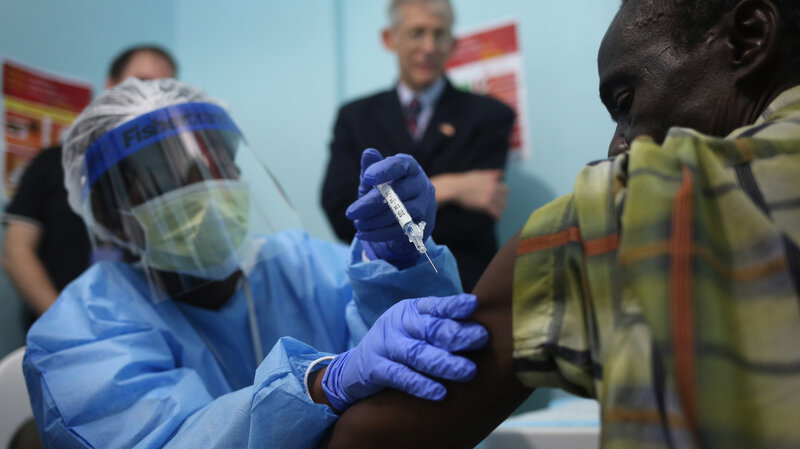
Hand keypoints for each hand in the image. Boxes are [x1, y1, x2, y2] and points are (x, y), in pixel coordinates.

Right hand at [321, 294, 487, 411]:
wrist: (352, 368)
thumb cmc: (397, 346)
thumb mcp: (415, 329)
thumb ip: (441, 325)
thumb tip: (482, 327)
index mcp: (411, 310)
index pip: (435, 306)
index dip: (454, 305)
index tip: (473, 305)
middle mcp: (398, 324)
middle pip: (429, 328)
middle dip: (456, 334)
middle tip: (481, 339)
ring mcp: (385, 345)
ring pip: (417, 354)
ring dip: (444, 363)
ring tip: (468, 371)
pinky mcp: (375, 369)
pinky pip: (400, 377)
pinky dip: (421, 385)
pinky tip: (440, 393)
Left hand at [346, 148, 435, 264]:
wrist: (401, 220)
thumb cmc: (387, 193)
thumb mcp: (376, 179)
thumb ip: (371, 167)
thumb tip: (368, 153)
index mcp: (410, 168)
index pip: (401, 165)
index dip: (385, 170)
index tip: (367, 177)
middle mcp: (422, 185)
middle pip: (398, 193)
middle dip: (370, 204)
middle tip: (351, 212)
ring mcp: (425, 206)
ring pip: (400, 214)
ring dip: (374, 221)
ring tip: (357, 223)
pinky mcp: (423, 226)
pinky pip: (400, 231)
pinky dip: (379, 234)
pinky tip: (363, 233)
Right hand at [432, 169, 507, 219]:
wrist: (454, 188)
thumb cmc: (464, 181)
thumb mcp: (478, 174)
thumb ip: (491, 174)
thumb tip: (502, 173)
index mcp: (492, 181)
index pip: (505, 189)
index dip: (503, 195)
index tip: (501, 200)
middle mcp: (492, 188)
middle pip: (504, 198)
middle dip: (503, 204)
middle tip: (500, 208)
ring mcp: (489, 196)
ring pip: (501, 206)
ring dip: (500, 211)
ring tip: (498, 214)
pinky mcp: (484, 205)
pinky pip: (495, 212)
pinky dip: (496, 216)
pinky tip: (495, 218)